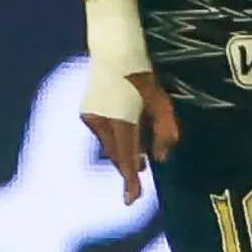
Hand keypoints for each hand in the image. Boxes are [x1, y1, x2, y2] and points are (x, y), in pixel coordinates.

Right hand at [81, 73, 180, 204]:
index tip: (131, 200)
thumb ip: (164, 132)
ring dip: (123, 151)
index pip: (126, 158)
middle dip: (129, 166)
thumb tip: (160, 159)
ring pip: (110, 145)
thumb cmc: (143, 76)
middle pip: (116, 154)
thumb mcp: (161, 104)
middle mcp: (103, 122)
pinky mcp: (87, 113)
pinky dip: (115, 139)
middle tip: (143, 172)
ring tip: (139, 155)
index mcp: (122, 120)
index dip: (130, 181)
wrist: (114, 51)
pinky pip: (103, 134)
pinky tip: (126, 134)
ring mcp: (92, 118)